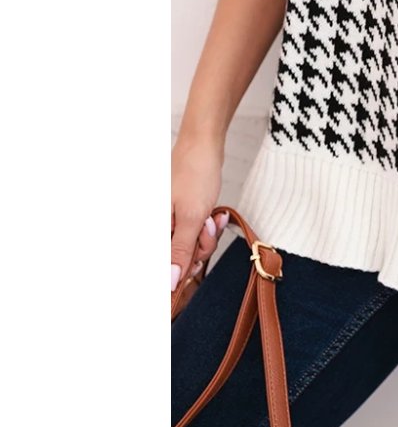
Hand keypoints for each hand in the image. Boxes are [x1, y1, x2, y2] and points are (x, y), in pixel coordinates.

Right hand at [171, 131, 226, 290]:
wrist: (205, 145)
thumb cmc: (195, 174)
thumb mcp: (191, 217)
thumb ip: (180, 251)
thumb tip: (170, 282)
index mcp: (152, 229)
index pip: (162, 266)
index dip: (179, 271)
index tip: (193, 269)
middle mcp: (157, 227)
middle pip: (179, 259)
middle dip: (200, 247)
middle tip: (207, 227)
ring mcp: (169, 221)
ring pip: (191, 247)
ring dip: (208, 236)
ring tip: (213, 216)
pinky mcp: (182, 216)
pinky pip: (197, 233)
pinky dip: (209, 227)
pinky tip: (216, 214)